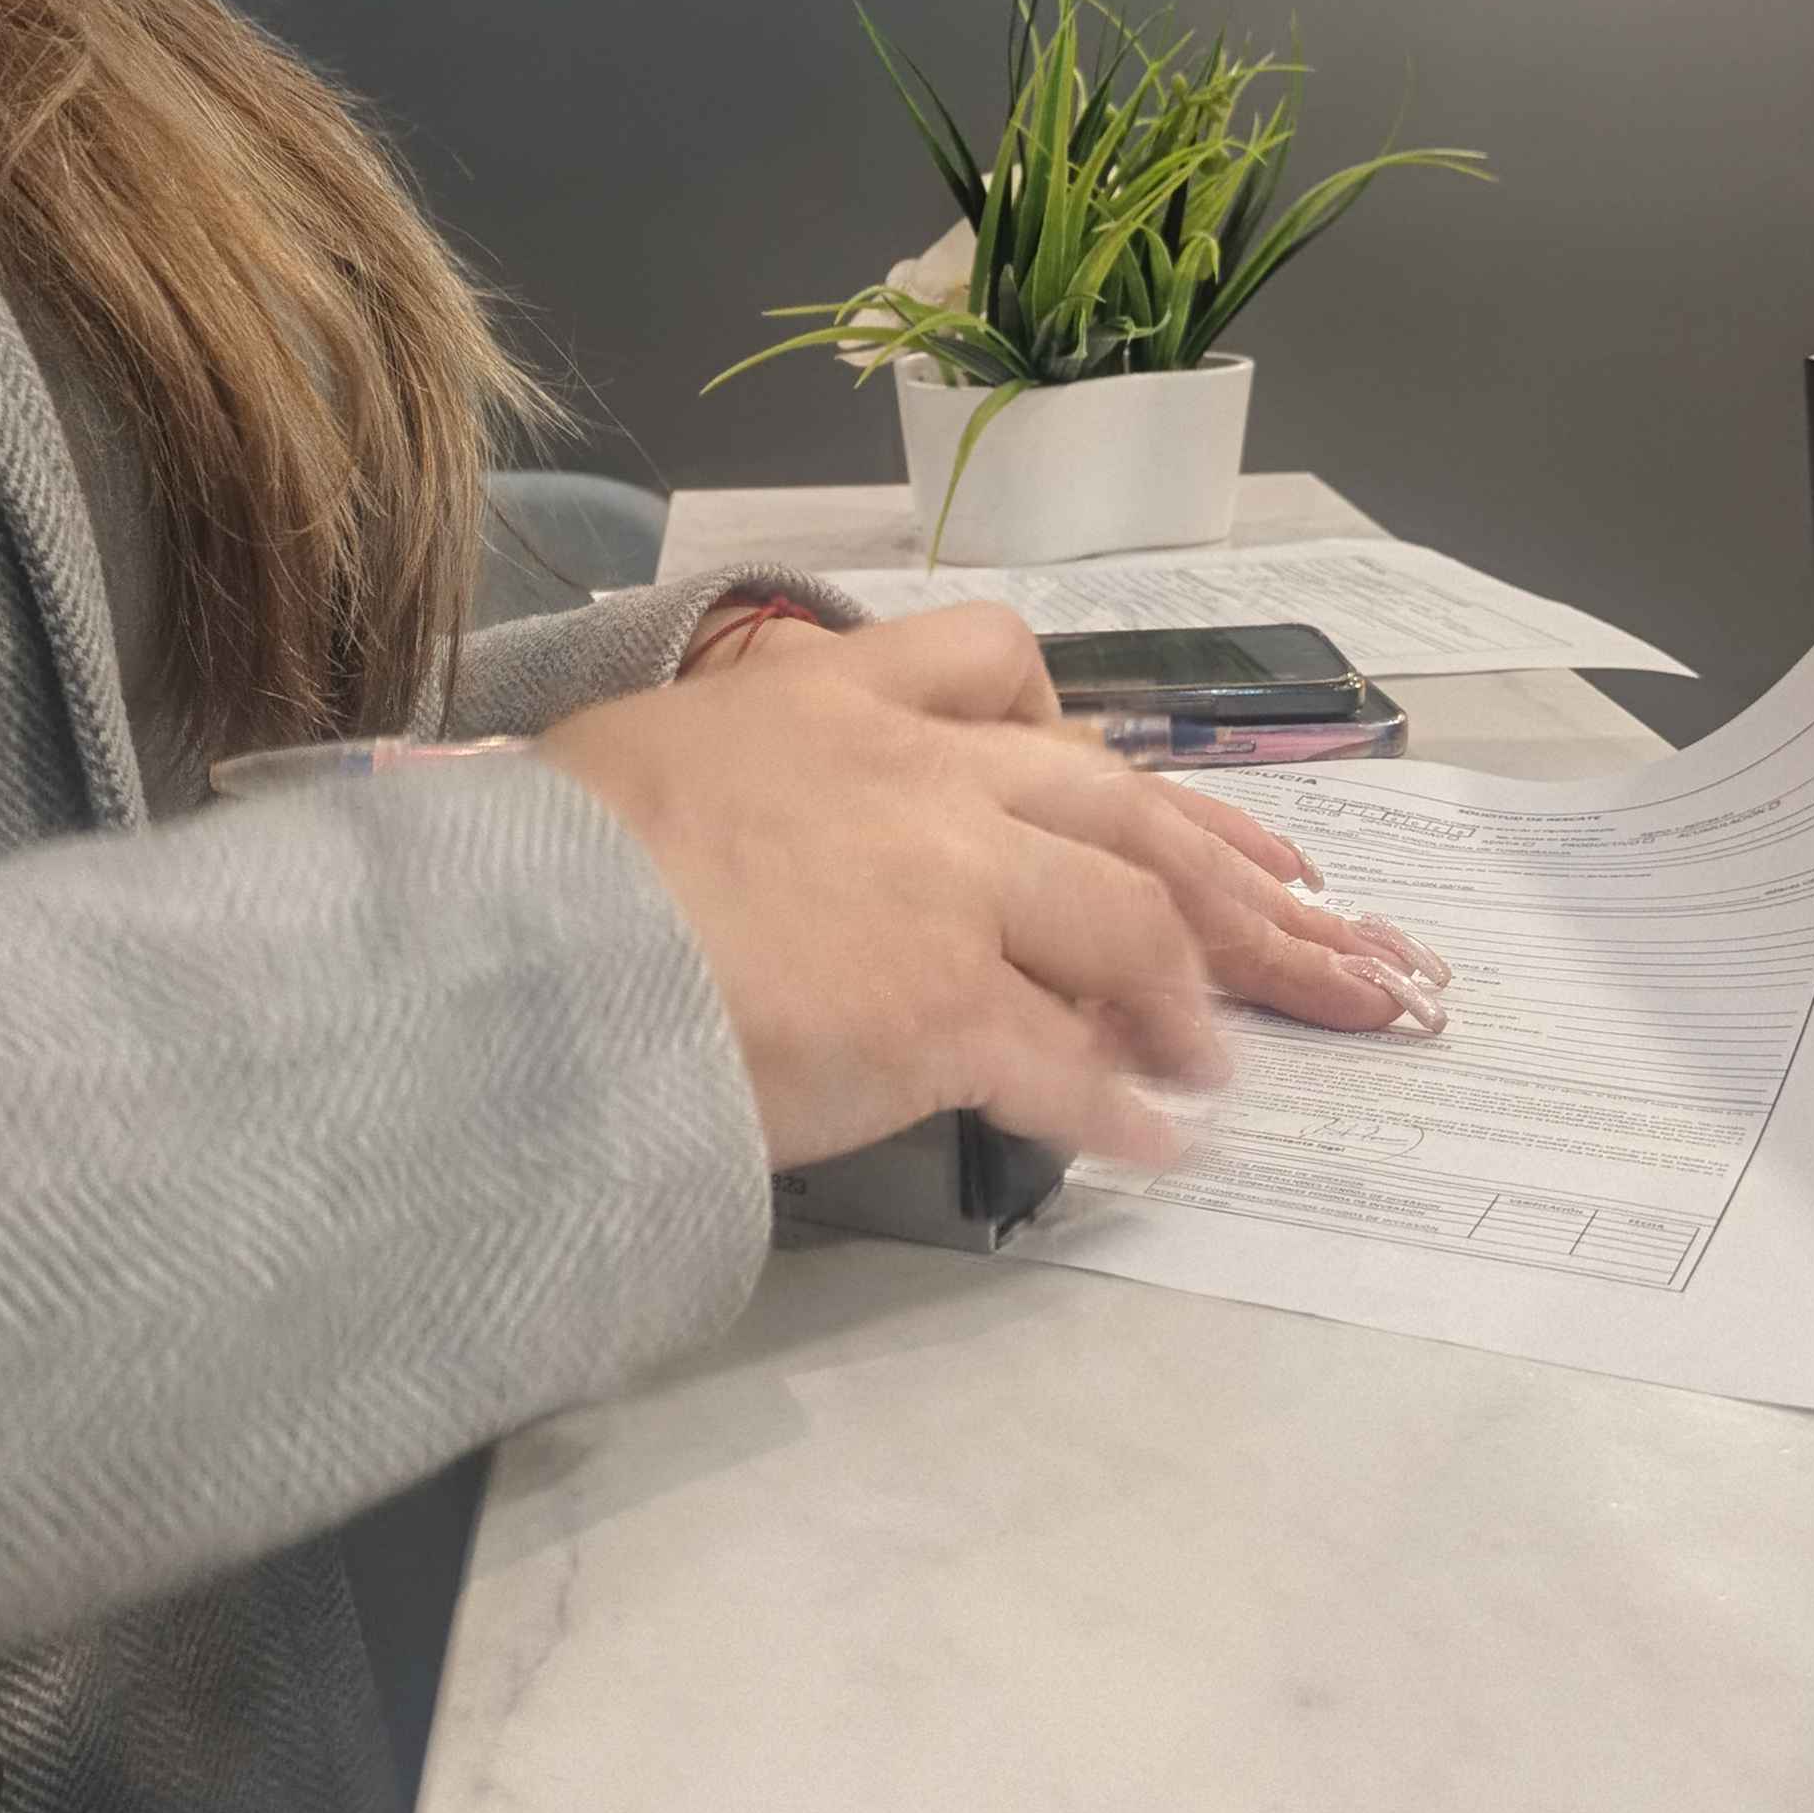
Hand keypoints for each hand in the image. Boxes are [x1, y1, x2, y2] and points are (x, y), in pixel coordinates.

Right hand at [544, 602, 1423, 1171]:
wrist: (520, 946)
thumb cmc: (537, 862)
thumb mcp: (637, 762)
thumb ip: (726, 781)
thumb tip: (738, 847)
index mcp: (827, 697)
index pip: (988, 661)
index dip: (1072, 724)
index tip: (1126, 780)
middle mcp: (914, 776)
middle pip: (1112, 798)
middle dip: (1212, 863)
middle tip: (1293, 914)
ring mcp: (944, 891)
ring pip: (1123, 921)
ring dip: (1184, 990)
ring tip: (1214, 1055)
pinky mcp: (945, 1011)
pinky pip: (1074, 1068)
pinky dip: (1127, 1113)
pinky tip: (1160, 1151)